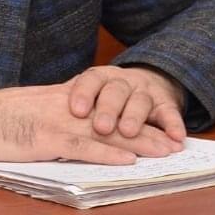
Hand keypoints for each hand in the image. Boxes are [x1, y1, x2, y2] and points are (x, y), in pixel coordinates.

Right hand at [0, 78, 183, 164]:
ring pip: (105, 131)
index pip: (108, 105)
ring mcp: (57, 122)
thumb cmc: (0, 118)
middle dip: (146, 129)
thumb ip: (59, 112)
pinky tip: (126, 161)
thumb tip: (80, 122)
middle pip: (114, 117)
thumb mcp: (34, 109)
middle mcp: (67, 107)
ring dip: (136, 142)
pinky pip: (81, 147)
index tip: (160, 123)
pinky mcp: (45, 138)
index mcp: (64, 99)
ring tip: (163, 151)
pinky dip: (105, 154)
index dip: (135, 115)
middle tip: (174, 139)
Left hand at [68, 64, 186, 142]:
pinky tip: (176, 137)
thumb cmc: (106, 95)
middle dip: (108, 109)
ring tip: (129, 131)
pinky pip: (170, 112)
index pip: (90, 81)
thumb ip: (71, 102)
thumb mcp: (89, 94)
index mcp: (100, 78)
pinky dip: (174, 124)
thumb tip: (38, 119)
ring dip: (135, 116)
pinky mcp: (165, 103)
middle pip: (115, 91)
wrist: (145, 81)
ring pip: (140, 101)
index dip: (83, 94)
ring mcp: (145, 91)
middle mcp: (122, 82)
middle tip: (101, 127)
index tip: (75, 109)